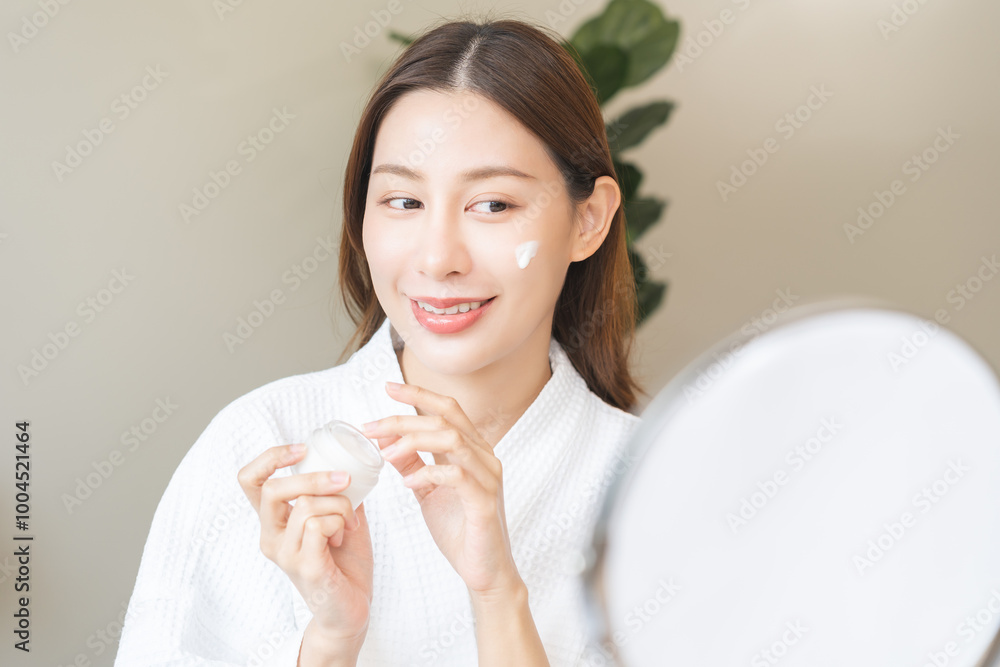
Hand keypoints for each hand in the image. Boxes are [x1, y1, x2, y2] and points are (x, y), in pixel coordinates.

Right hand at [237, 443, 373, 645]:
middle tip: (344, 480)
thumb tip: (349, 462)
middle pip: (274, 489)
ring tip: (350, 523)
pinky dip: (340, 523)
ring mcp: (284, 553)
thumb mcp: (340, 516)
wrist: (351, 610)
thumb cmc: (344, 563)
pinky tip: (344, 537)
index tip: (301, 449)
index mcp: (275, 521)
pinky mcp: (303, 567)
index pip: (250, 481)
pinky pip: (319, 525)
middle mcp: (270, 536)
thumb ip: (336, 492)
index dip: (270, 458)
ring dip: (340, 505)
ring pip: (306, 505)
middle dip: (314, 477)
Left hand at [362, 382, 521, 596]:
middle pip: (446, 419)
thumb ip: (412, 464)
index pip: (448, 409)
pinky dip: (428, 474)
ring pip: (452, 439)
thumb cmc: (459, 530)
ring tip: (386, 455)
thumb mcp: (427, 492)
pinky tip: (408, 484)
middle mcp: (484, 457)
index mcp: (473, 450)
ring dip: (413, 442)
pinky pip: (457, 475)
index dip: (418, 395)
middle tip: (371, 428)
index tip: (388, 388)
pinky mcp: (484, 501)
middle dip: (403, 419)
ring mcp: (488, 478)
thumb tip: (386, 441)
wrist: (483, 571)